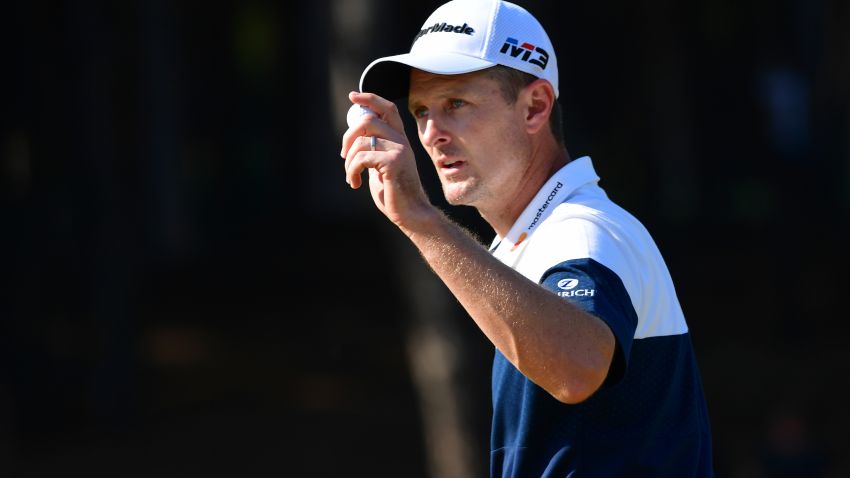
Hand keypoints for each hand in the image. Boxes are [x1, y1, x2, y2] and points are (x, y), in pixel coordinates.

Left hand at [340, 91, 433, 231]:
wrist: (411, 214)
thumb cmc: (395, 193)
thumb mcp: (382, 166)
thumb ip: (373, 150)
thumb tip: (353, 137)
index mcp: (400, 139)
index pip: (387, 109)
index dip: (370, 99)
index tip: (353, 97)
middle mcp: (401, 141)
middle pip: (367, 120)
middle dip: (348, 136)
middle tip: (343, 155)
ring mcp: (399, 150)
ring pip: (361, 141)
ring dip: (348, 162)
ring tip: (351, 177)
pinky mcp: (393, 163)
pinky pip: (361, 158)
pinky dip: (352, 172)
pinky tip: (355, 184)